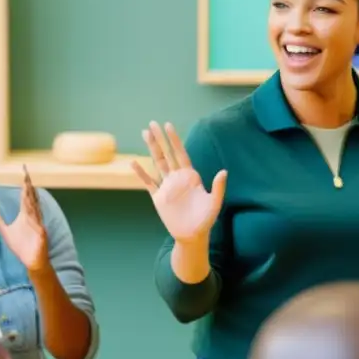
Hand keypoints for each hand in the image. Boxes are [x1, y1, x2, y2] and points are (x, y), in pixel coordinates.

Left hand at [0, 166, 48, 272]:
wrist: (31, 261)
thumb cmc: (21, 246)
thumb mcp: (4, 229)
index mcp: (26, 215)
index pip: (25, 197)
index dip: (25, 186)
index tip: (24, 174)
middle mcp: (33, 217)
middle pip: (31, 199)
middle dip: (29, 187)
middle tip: (27, 175)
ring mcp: (38, 224)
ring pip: (35, 208)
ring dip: (31, 198)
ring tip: (29, 187)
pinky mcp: (41, 233)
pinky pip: (37, 222)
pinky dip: (34, 215)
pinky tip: (31, 207)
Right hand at [132, 122, 226, 242]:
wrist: (192, 235)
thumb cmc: (206, 219)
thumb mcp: (214, 203)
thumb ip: (218, 187)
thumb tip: (224, 171)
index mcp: (190, 176)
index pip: (181, 153)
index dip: (174, 140)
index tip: (168, 125)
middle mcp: (177, 178)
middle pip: (167, 154)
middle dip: (160, 139)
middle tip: (152, 123)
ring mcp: (167, 187)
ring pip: (157, 163)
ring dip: (151, 149)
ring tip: (144, 134)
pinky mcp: (158, 198)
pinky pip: (148, 182)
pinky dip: (141, 173)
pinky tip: (134, 163)